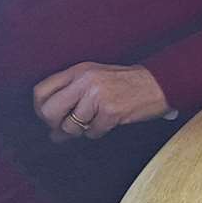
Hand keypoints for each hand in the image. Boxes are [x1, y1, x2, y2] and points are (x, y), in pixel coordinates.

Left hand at [33, 63, 170, 142]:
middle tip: (65, 128)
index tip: (50, 117)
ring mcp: (98, 96)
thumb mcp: (96, 80)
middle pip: (50, 111)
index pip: (41, 91)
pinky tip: (109, 123)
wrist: (160, 83)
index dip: (41, 109)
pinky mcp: (111, 111)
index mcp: (79, 70)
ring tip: (95, 122)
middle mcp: (86, 80)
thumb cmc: (128, 83)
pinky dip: (99, 132)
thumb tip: (53, 132)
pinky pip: (93, 132)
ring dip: (81, 131)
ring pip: (72, 126)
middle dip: (56, 124)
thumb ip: (72, 98)